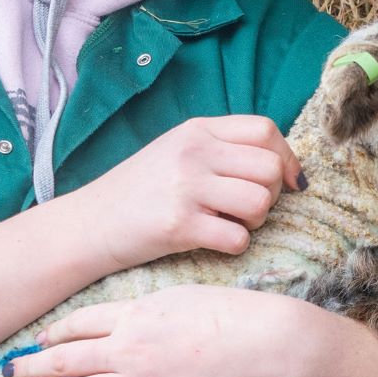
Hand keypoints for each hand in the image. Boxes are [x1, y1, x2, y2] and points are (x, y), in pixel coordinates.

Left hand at [8, 285, 324, 376]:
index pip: (78, 325)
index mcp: (134, 315)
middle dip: (32, 368)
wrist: (263, 344)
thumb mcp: (178, 297)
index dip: (52, 334)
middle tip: (7, 374)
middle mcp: (129, 349)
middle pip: (66, 360)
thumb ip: (142, 310)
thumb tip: (115, 320)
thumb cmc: (228, 314)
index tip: (37, 341)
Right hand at [62, 116, 304, 269]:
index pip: (265, 130)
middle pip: (270, 168)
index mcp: (197, 130)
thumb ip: (221, 149)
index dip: (286, 158)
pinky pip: (238, 238)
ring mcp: (186, 188)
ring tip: (231, 225)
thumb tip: (282, 165)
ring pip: (260, 202)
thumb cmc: (139, 191)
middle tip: (249, 209)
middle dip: (273, 194)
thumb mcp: (176, 151)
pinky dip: (235, 246)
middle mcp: (193, 153)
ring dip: (255, 222)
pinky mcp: (179, 226)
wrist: (89, 224)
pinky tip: (215, 241)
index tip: (288, 181)